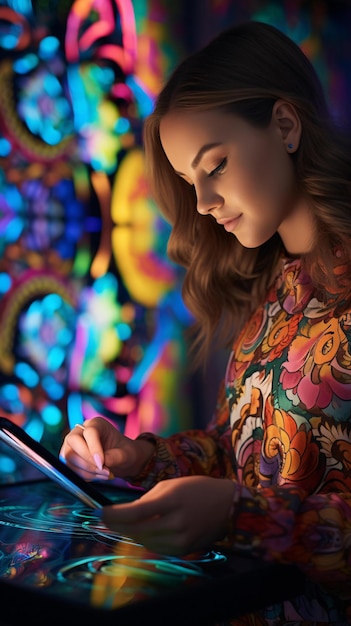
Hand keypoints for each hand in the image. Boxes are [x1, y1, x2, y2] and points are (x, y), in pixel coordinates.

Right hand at [59, 417, 154, 479]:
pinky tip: (98, 476)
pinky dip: (84, 476)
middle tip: (103, 470)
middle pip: (72, 441)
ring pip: (68, 457)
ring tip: (105, 474)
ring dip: (86, 470)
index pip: (89, 432)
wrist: (121, 461)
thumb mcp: (126, 454)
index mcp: (97, 424)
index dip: (94, 448)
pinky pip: (70, 468)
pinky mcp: (70, 459)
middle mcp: (81, 431)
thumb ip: (115, 457)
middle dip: (86, 459)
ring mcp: (72, 445)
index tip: (102, 463)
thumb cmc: (125, 453)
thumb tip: (100, 464)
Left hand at [101, 475, 235, 554]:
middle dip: (116, 525)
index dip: (114, 515)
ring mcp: (180, 540)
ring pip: (143, 541)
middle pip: (136, 530)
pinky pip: (155, 547)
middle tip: (104, 518)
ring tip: (121, 523)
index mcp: (172, 501)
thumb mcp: (170, 486)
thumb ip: (147, 500)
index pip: (135, 513)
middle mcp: (176, 523)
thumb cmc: (196, 489)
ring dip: (129, 532)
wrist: (227, 506)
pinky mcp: (183, 551)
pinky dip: (144, 539)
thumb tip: (123, 514)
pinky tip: (139, 530)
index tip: (100, 511)